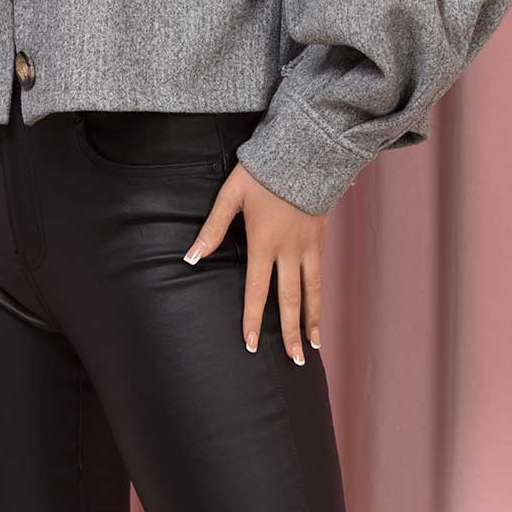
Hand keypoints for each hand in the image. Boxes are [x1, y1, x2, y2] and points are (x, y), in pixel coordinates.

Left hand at [183, 163, 328, 363]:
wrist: (304, 152)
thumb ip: (212, 228)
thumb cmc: (262, 171)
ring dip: (312, 320)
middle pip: (290, 299)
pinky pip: (321, 273)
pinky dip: (320, 296)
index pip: (256, 290)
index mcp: (264, 242)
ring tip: (313, 345)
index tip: (250, 345)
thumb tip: (190, 257)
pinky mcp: (320, 237)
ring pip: (312, 290)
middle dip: (290, 332)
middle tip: (294, 360)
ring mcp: (308, 245)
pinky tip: (318, 309)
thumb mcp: (232, 194)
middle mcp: (289, 249)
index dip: (252, 319)